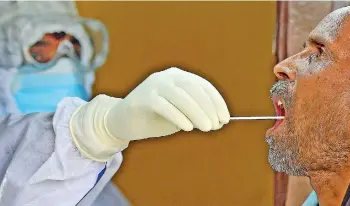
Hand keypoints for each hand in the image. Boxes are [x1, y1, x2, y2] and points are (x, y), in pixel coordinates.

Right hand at [106, 67, 229, 140]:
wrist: (123, 122)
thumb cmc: (156, 118)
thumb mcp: (180, 115)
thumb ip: (196, 114)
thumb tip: (217, 120)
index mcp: (178, 77)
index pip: (202, 86)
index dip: (216, 102)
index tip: (225, 119)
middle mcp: (167, 76)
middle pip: (193, 89)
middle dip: (208, 108)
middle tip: (216, 126)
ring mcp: (154, 85)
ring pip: (180, 96)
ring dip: (197, 113)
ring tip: (207, 128)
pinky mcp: (143, 98)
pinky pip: (164, 106)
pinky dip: (178, 117)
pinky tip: (188, 128)